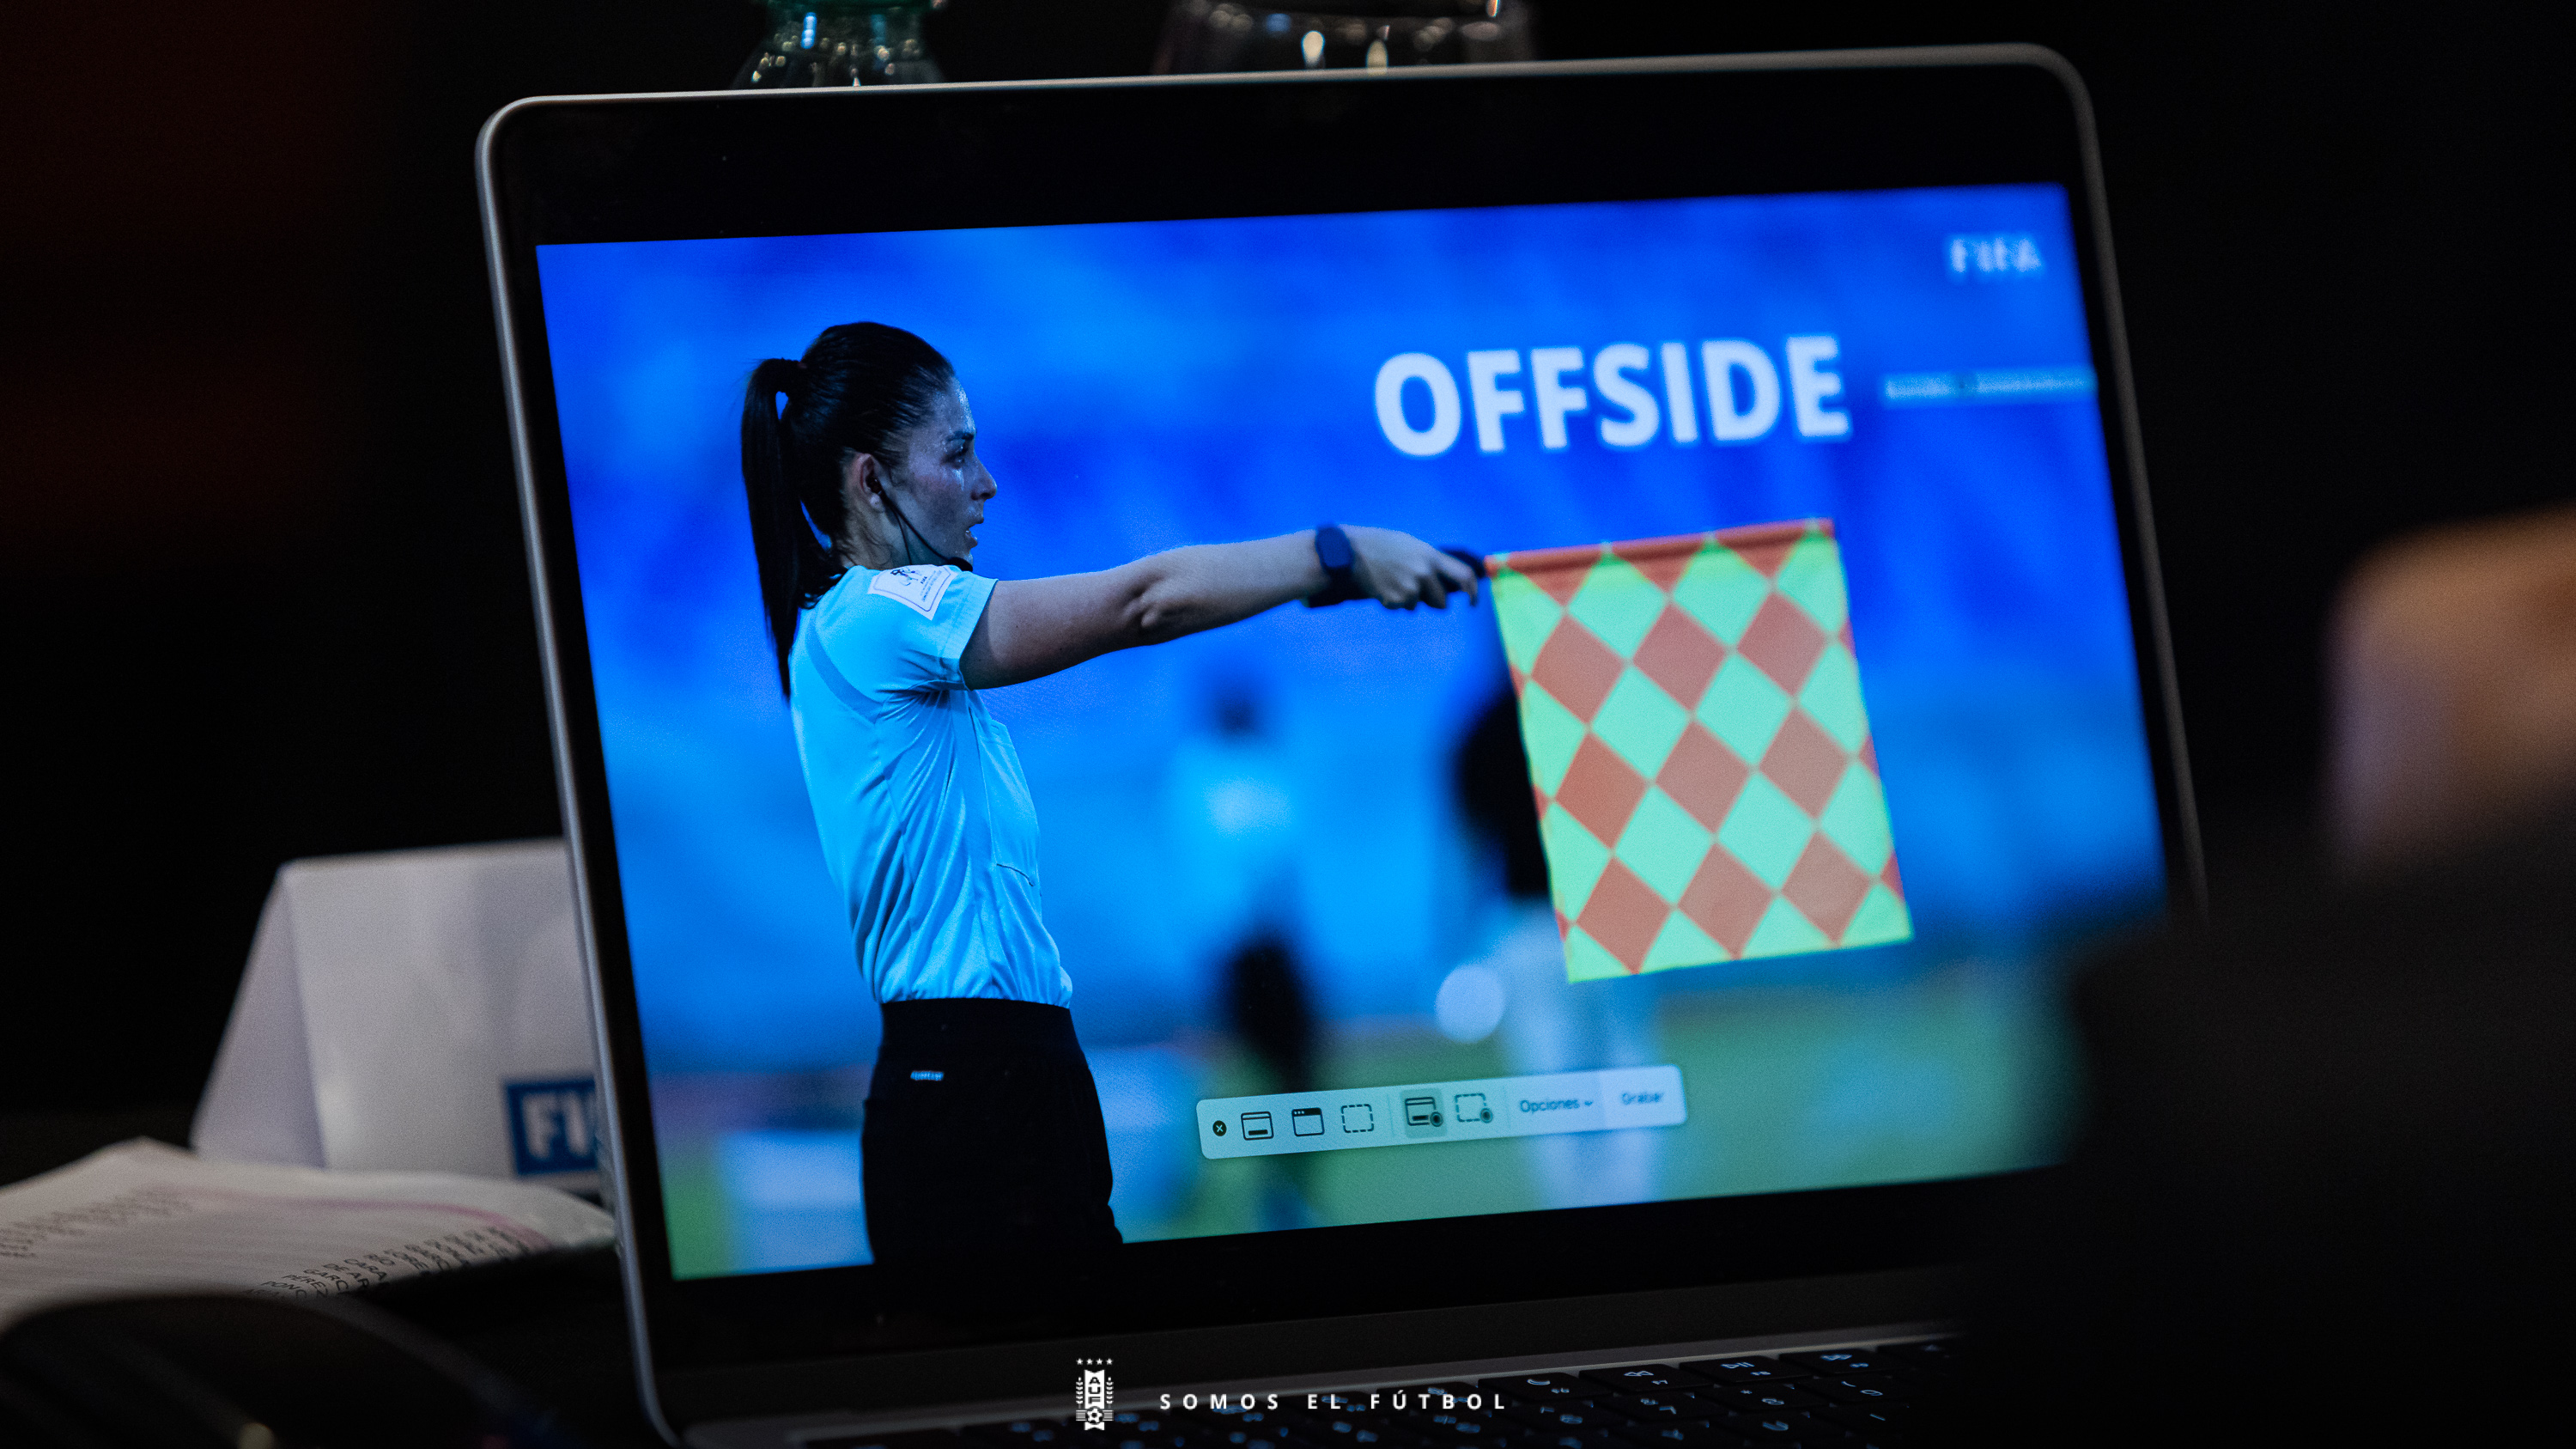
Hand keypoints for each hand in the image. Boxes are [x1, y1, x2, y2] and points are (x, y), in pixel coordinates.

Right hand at [1344, 526, 1480, 609]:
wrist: (1351, 552)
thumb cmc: (1382, 546)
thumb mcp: (1412, 546)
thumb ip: (1431, 562)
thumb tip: (1450, 581)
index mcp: (1431, 556)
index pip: (1464, 576)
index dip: (1473, 592)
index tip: (1472, 603)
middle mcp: (1424, 572)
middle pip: (1442, 603)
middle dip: (1433, 603)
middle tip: (1416, 593)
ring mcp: (1410, 588)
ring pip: (1417, 607)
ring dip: (1408, 601)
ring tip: (1391, 581)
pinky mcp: (1395, 600)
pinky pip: (1400, 609)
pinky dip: (1392, 603)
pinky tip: (1381, 587)